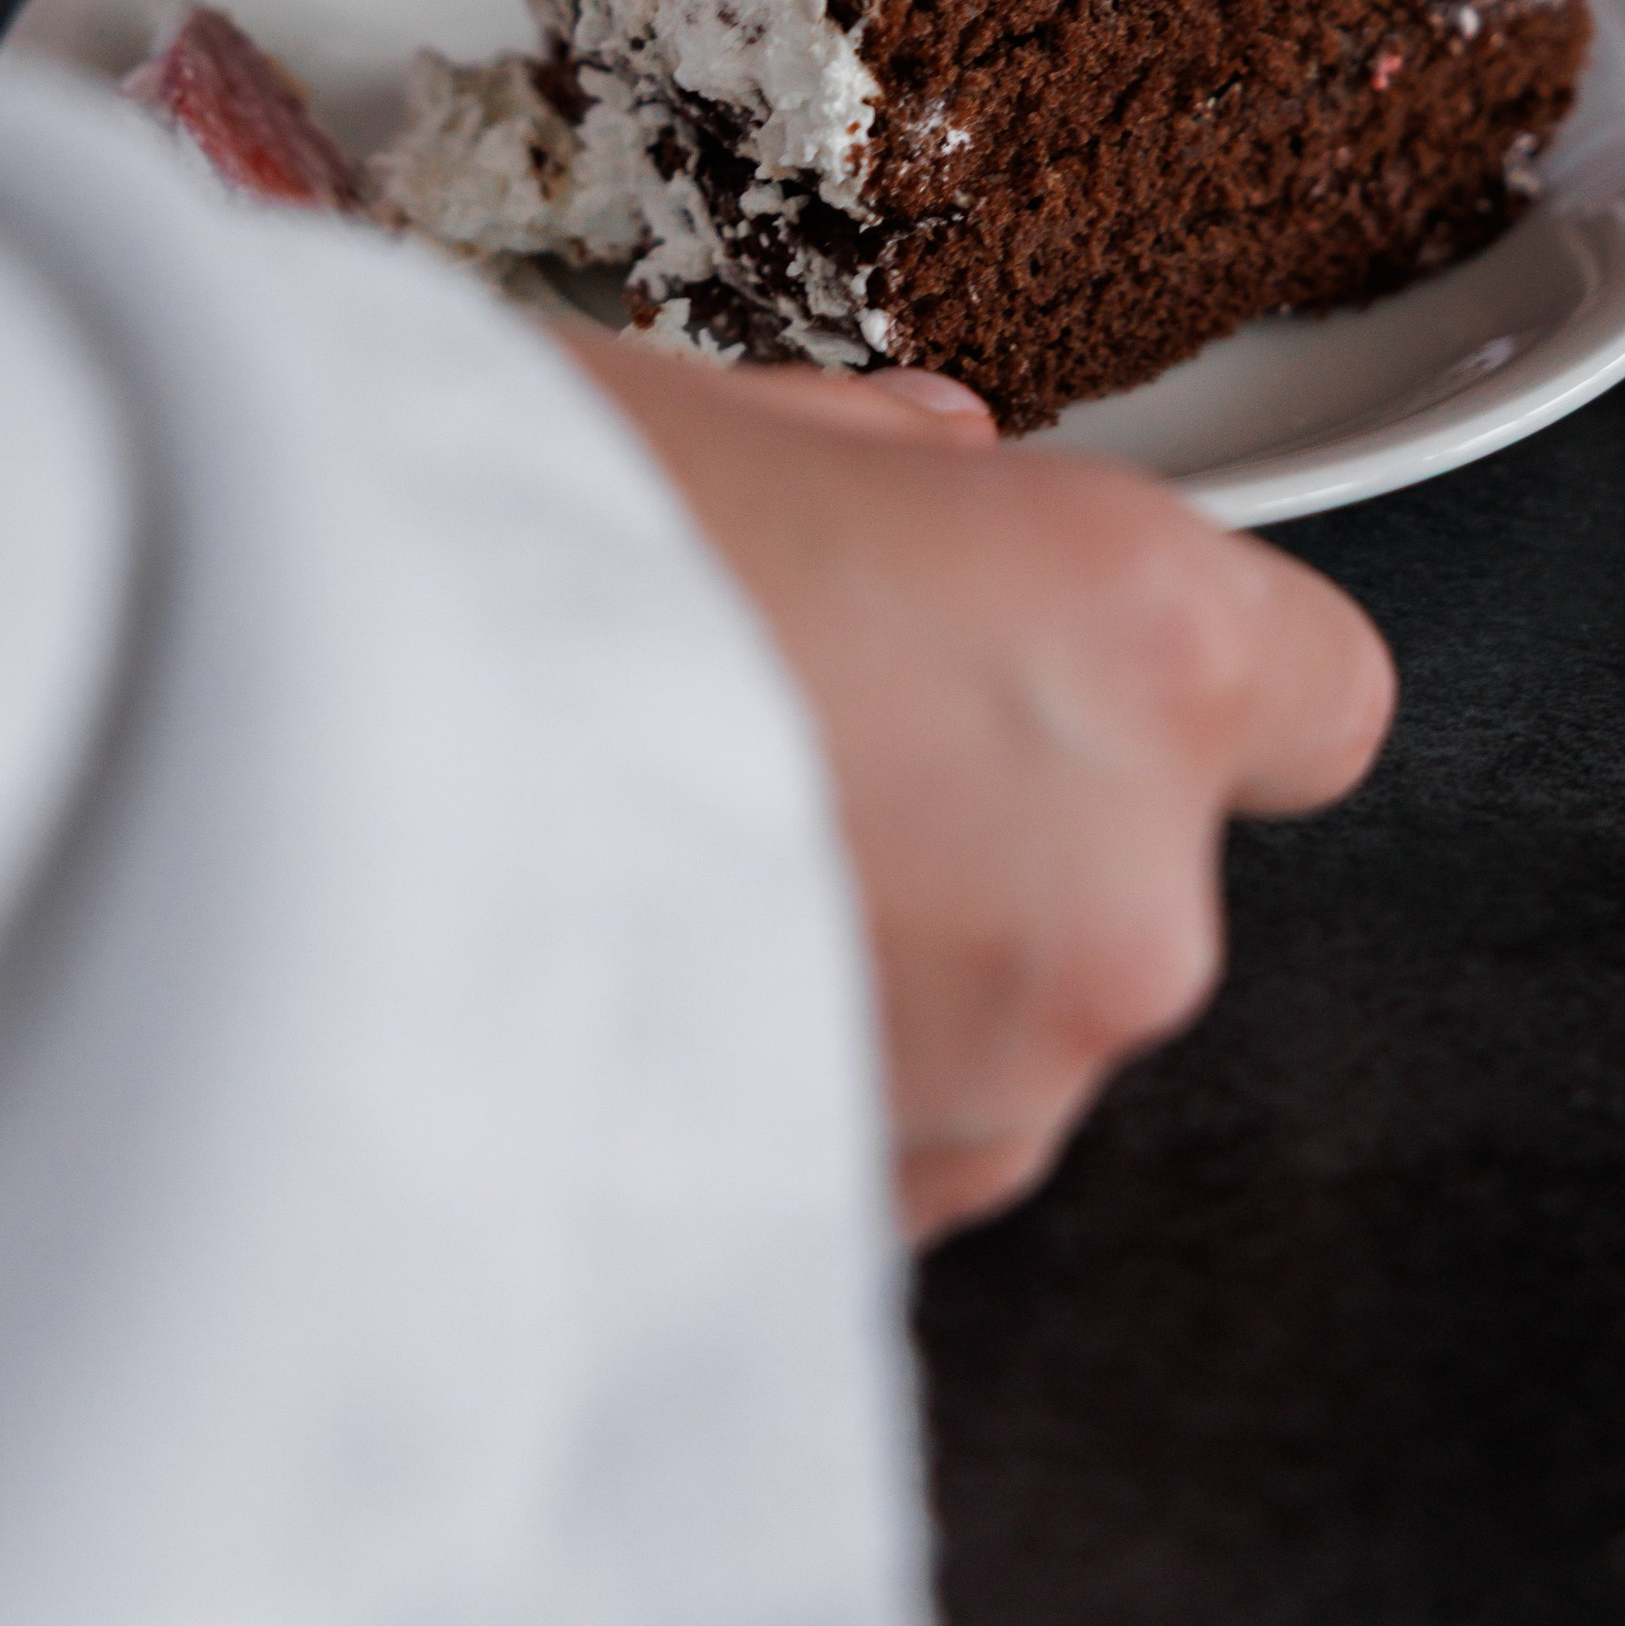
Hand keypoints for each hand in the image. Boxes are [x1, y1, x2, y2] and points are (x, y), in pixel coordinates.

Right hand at [568, 334, 1393, 1243]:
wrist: (300, 776)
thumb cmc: (510, 561)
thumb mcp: (724, 420)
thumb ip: (897, 470)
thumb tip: (940, 468)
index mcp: (1139, 642)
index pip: (1323, 694)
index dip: (1209, 671)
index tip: (1094, 654)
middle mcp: (1121, 879)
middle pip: (1147, 857)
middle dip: (1009, 806)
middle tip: (809, 727)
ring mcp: (1005, 1074)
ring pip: (1019, 1006)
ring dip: (908, 945)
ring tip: (694, 843)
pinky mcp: (873, 1205)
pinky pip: (902, 1116)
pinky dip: (816, 1054)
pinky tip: (660, 955)